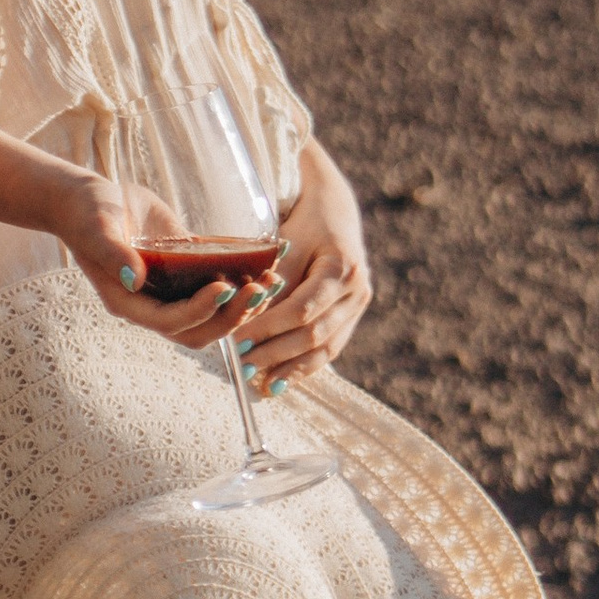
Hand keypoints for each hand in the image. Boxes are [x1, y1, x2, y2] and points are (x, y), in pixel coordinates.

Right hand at [56, 174, 289, 349]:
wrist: (88, 200)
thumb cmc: (87, 212)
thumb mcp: (96, 228)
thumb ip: (112, 254)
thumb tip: (135, 278)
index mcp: (128, 302)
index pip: (170, 320)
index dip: (199, 310)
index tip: (223, 286)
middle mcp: (153, 303)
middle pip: (199, 329)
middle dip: (232, 316)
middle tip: (259, 290)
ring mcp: (171, 290)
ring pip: (215, 313)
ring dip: (245, 304)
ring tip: (273, 281)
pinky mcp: (186, 271)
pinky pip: (218, 284)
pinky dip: (244, 278)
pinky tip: (269, 261)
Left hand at [226, 136, 370, 393]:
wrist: (337, 214)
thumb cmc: (305, 225)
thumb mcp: (286, 241)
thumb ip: (272, 278)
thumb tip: (251, 318)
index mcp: (342, 268)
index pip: (302, 309)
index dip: (269, 328)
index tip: (239, 340)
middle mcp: (357, 291)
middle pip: (315, 334)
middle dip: (276, 353)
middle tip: (244, 365)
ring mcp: (359, 307)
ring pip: (326, 348)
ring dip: (291, 369)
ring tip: (261, 384)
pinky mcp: (353, 318)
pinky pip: (330, 348)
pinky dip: (305, 367)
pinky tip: (281, 381)